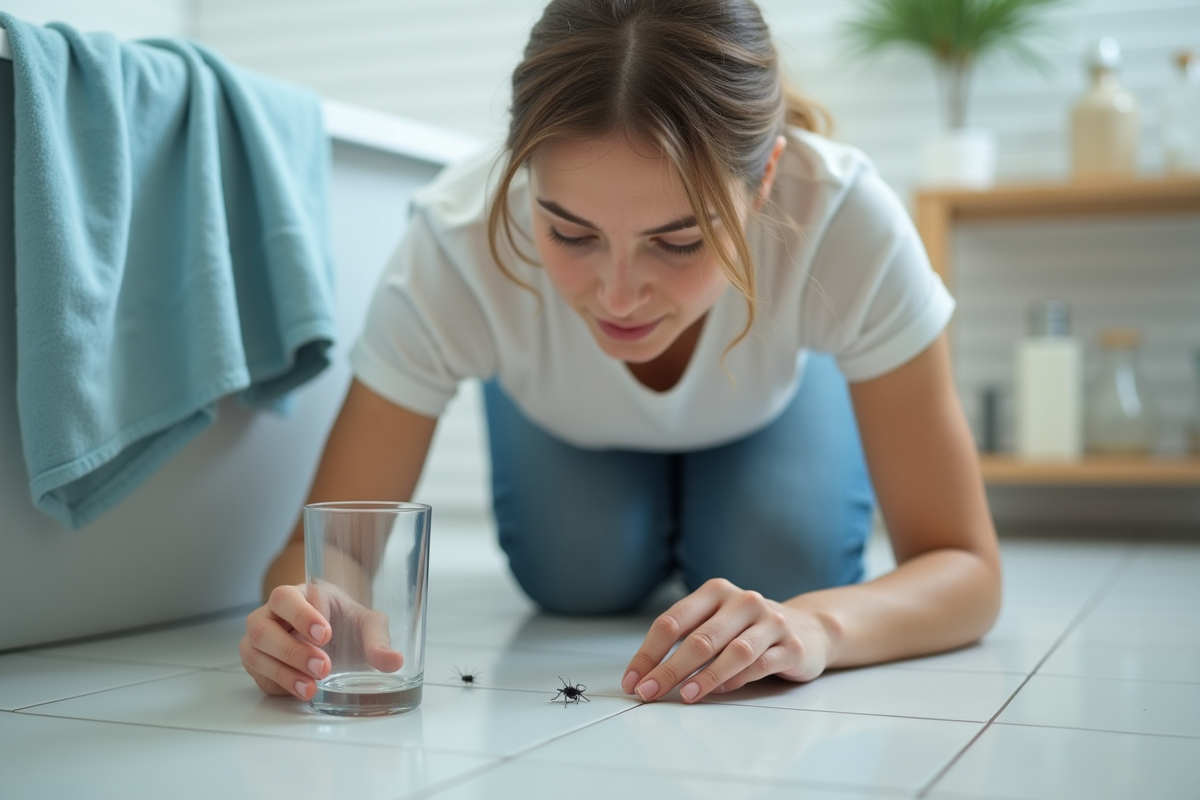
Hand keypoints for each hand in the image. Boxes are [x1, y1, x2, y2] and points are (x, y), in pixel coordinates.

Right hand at [240, 582, 403, 700]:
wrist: (337, 638)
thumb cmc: (346, 623)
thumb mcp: (368, 624)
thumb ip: (378, 639)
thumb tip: (393, 661)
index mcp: (297, 594)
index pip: (286, 598)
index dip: (302, 616)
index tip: (325, 634)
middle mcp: (271, 614)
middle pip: (263, 628)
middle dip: (292, 651)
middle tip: (323, 667)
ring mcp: (260, 640)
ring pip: (254, 653)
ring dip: (283, 672)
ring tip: (312, 686)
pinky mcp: (259, 665)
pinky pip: (260, 675)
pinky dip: (280, 685)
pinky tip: (302, 691)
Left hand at [621, 578, 835, 703]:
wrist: (810, 629)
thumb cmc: (749, 630)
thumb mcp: (716, 623)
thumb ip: (685, 640)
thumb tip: (645, 674)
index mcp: (715, 591)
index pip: (672, 621)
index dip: (648, 653)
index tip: (632, 680)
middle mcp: (743, 601)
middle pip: (699, 638)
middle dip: (669, 669)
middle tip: (649, 692)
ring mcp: (770, 622)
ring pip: (732, 651)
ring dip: (704, 677)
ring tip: (685, 696)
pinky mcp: (792, 646)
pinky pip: (760, 665)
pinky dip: (737, 679)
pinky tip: (720, 691)